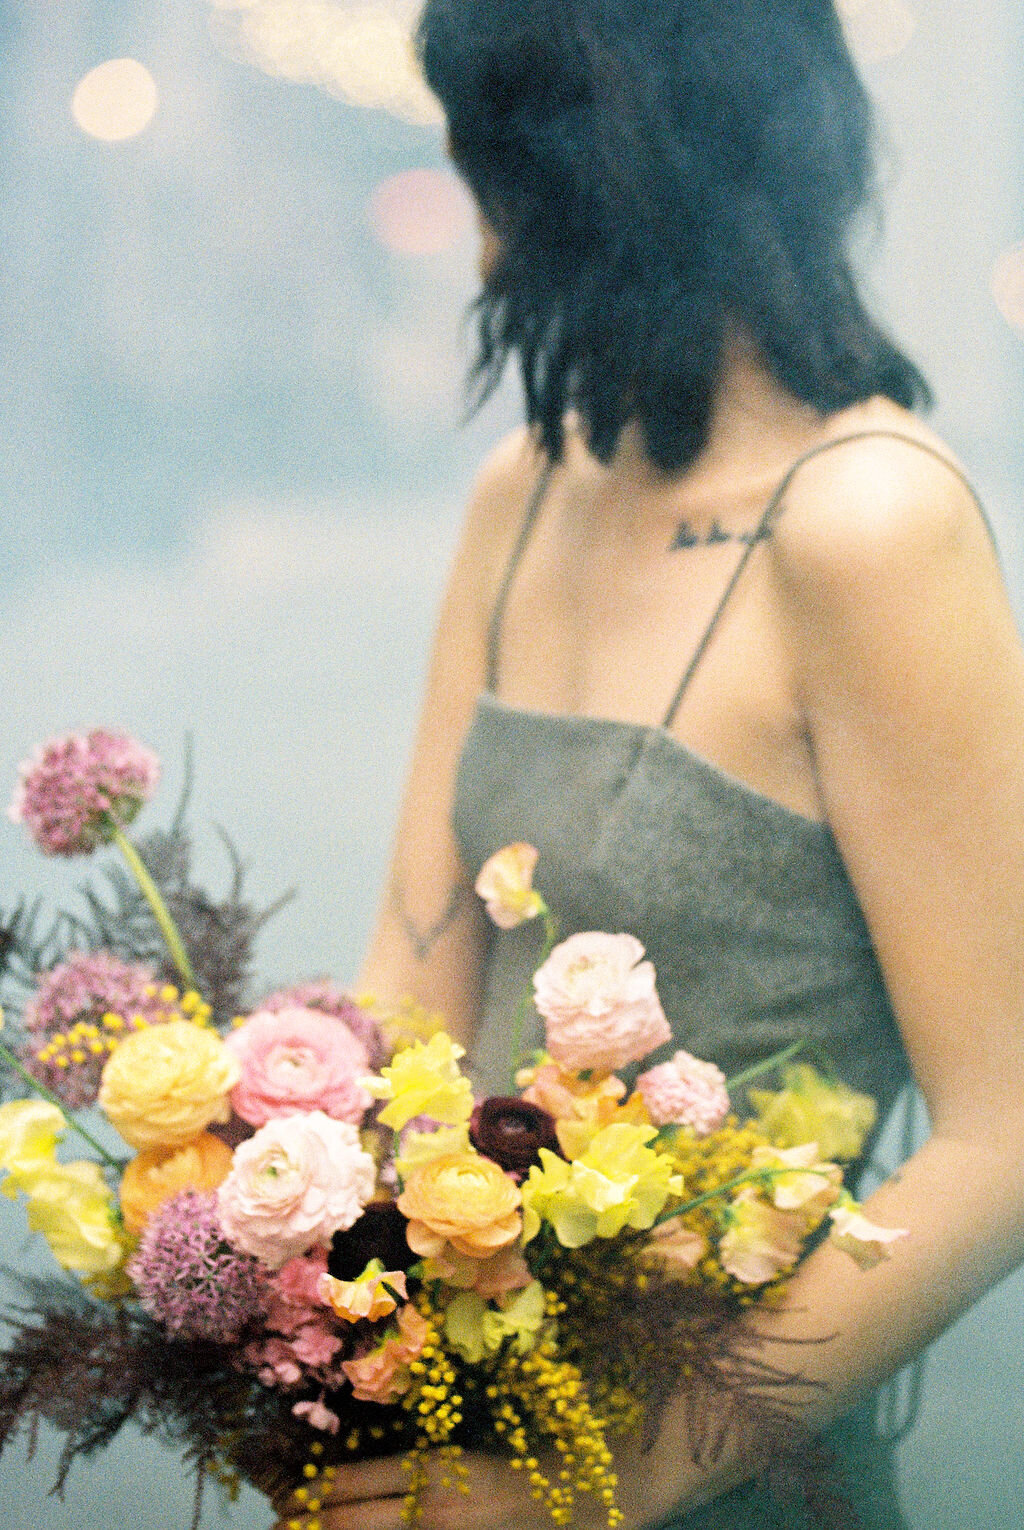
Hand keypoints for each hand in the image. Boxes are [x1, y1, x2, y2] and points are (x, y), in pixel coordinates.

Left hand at [268, 1448, 617, 1529]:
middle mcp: (428, 1508)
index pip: (353, 1484)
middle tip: (279, 1523)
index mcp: (430, 1471)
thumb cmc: (505, 1465)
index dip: (313, 1493)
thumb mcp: (453, 1455)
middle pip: (347, 1523)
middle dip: (307, 1525)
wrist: (562, 1499)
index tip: (287, 1495)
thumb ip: (407, 1469)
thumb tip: (346, 1481)